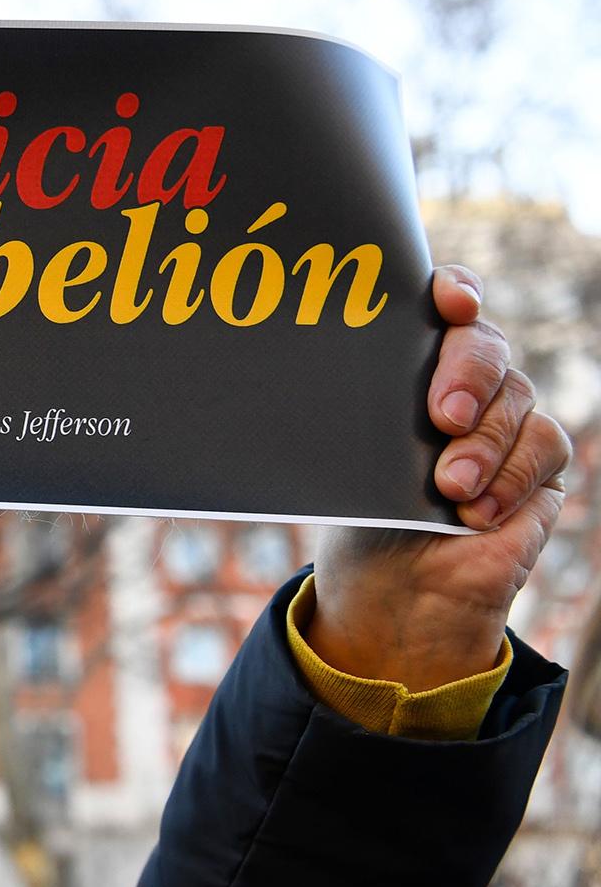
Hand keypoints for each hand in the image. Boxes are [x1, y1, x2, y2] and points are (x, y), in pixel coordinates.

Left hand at [311, 266, 570, 689]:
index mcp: (410, 369)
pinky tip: (474, 512)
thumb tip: (343, 380)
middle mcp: (463, 383)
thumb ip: (365, 418)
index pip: (442, 305)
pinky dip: (509, 480)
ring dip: (482, 446)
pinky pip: (543, 448)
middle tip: (442, 417)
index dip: (454, 292)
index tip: (449, 303)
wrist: (393, 594)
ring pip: (517, 397)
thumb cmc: (363, 521)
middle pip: (484, 345)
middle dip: (468, 374)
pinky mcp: (540, 464)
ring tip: (447, 488)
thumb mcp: (350, 464)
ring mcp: (506, 420)